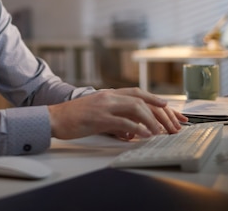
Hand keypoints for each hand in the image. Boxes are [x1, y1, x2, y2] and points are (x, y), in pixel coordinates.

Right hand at [47, 87, 187, 139]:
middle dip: (162, 112)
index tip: (173, 112)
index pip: (140, 94)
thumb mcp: (99, 112)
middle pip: (142, 100)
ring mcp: (104, 106)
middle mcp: (110, 96)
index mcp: (110, 94)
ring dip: (152, 120)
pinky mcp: (99, 118)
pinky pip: (123, 121)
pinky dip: (137, 128)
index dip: (158, 101)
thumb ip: (116, 116)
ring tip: (161, 132)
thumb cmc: (75, 117)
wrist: (54, 117)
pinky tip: (145, 135)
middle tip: (174, 125)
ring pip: (136, 108)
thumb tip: (133, 129)